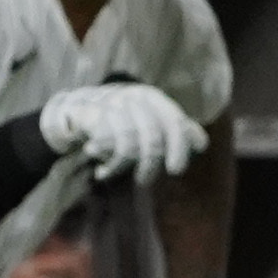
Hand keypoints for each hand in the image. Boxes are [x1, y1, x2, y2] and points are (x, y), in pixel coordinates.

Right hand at [38, 82, 204, 181]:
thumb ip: (174, 130)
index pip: (174, 121)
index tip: (175, 170)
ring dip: (123, 166)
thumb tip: (201, 143)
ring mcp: (113, 104)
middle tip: (144, 181)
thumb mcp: (147, 122)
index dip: (179, 146)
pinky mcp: (92, 114)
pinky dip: (107, 164)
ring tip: (114, 173)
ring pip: (130, 143)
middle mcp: (135, 97)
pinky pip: (106, 145)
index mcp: (152, 98)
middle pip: (153, 135)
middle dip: (150, 163)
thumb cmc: (119, 122)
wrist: (76, 111)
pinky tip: (102, 171)